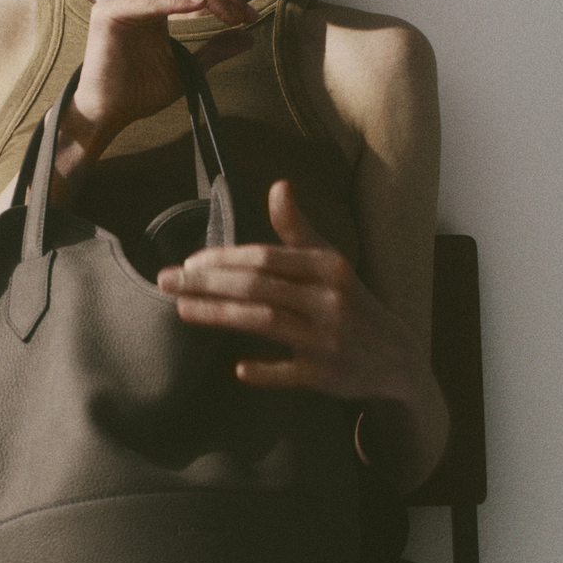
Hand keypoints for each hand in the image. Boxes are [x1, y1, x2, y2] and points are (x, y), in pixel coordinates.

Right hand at [75, 0, 259, 138]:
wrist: (107, 114)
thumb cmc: (140, 92)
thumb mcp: (188, 68)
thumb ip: (215, 49)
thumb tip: (249, 36)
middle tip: (248, 12)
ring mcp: (120, 0)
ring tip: (234, 16)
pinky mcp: (108, 14)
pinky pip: (149, 2)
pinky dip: (177, 1)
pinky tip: (202, 5)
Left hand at [156, 180, 422, 405]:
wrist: (397, 357)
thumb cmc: (352, 302)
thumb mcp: (332, 262)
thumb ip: (299, 229)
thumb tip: (278, 185)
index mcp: (329, 268)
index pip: (266, 257)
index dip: (225, 259)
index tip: (189, 262)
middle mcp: (330, 300)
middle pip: (259, 286)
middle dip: (208, 283)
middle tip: (165, 281)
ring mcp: (328, 339)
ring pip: (267, 322)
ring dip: (220, 316)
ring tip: (182, 309)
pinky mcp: (328, 376)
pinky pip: (291, 374)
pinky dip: (266, 371)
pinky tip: (237, 369)